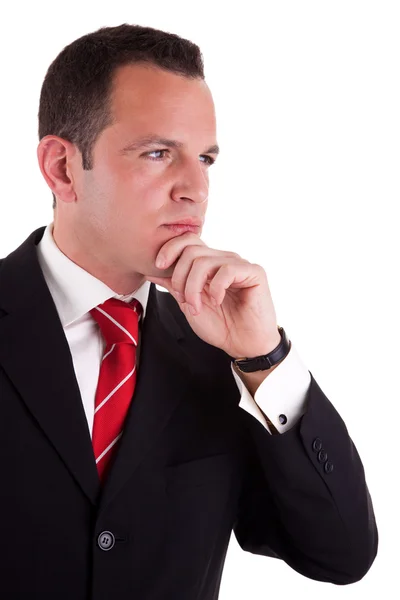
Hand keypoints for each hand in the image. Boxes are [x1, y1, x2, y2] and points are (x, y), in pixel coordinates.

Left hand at [145, 232, 280, 358]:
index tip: (158, 267)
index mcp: (209, 264)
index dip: (170, 249)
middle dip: (179, 277)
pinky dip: (216, 288)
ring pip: (204, 261)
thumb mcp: (188, 304)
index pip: (187, 240)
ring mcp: (239, 264)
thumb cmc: (221, 326)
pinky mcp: (254, 272)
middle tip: (183, 300)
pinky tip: (217, 301)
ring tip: (197, 307)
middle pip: (191, 250)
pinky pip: (227, 270)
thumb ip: (173, 285)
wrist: (244, 346)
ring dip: (194, 288)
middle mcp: (223, 259)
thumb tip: (150, 271)